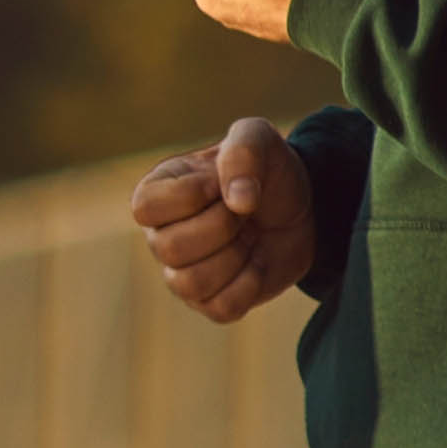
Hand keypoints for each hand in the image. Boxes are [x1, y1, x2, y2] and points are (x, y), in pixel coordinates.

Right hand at [131, 117, 321, 326]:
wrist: (300, 208)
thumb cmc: (267, 170)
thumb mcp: (259, 139)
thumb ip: (243, 152)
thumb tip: (237, 201)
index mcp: (157, 192)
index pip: (145, 207)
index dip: (192, 196)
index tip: (221, 183)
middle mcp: (160, 235)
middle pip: (169, 248)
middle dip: (222, 227)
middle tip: (243, 213)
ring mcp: (182, 272)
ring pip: (190, 284)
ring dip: (235, 258)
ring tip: (248, 238)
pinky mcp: (209, 302)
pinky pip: (220, 308)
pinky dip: (249, 286)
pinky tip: (256, 264)